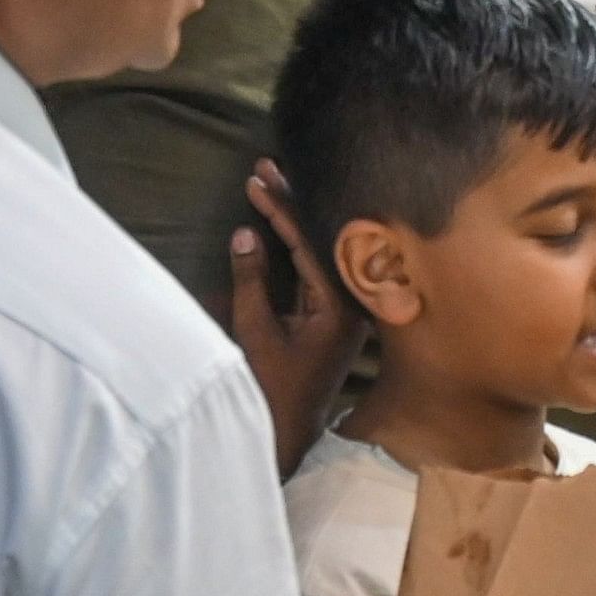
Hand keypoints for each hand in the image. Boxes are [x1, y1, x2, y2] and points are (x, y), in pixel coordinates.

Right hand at [229, 158, 364, 478]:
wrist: (291, 429)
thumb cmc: (273, 388)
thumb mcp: (255, 333)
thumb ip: (252, 282)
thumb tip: (245, 233)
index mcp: (338, 305)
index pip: (309, 243)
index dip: (281, 209)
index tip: (256, 182)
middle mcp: (350, 299)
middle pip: (320, 236)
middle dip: (291, 200)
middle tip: (266, 166)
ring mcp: (345, 303)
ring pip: (319, 245)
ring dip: (294, 214)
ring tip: (271, 179)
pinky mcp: (335, 309)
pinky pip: (317, 262)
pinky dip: (297, 237)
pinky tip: (281, 216)